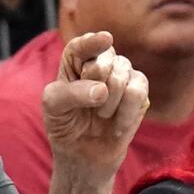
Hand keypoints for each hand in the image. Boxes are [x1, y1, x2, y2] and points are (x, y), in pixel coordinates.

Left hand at [42, 31, 148, 185]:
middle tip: (90, 104)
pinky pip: (138, 91)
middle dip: (95, 82)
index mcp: (74, 61)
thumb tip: (102, 90)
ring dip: (110, 102)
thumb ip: (70, 94)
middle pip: (105, 58)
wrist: (83, 154)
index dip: (92, 42)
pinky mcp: (139, 91)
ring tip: (101, 116)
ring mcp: (121, 75)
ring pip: (123, 73)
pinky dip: (126, 112)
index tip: (105, 39)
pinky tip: (116, 126)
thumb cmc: (65, 124)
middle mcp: (100, 62)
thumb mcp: (54, 108)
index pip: (81, 45)